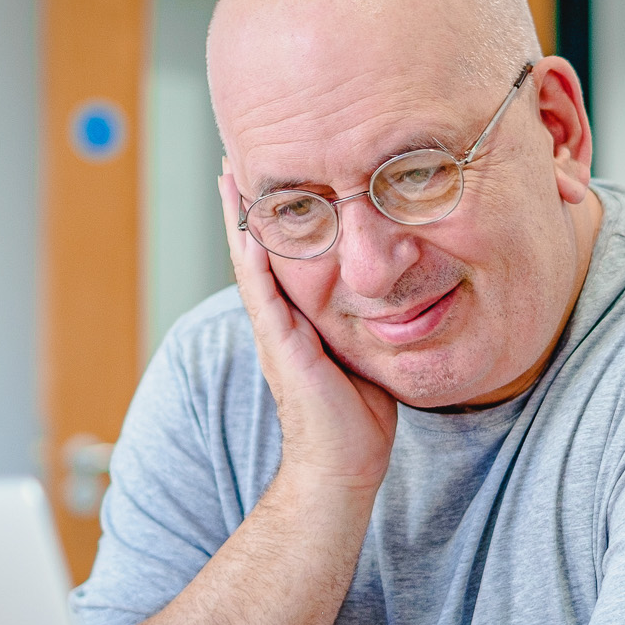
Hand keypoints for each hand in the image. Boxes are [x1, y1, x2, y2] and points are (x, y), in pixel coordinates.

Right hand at [221, 164, 397, 490]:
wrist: (342, 465)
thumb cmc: (358, 418)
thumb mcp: (366, 352)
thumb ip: (368, 321)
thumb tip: (396, 295)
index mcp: (298, 319)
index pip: (280, 257)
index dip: (273, 217)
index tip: (270, 176)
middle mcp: (279, 320)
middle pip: (255, 249)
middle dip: (245, 205)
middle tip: (232, 159)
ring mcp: (276, 331)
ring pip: (251, 262)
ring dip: (239, 218)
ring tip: (228, 175)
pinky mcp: (281, 345)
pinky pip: (263, 292)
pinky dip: (253, 257)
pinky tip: (248, 225)